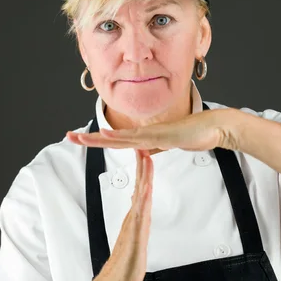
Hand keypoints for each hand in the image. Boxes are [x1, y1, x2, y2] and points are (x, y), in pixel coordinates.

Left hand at [66, 107, 241, 151]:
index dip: (97, 140)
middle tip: (67, 137)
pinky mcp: (159, 135)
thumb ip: (156, 148)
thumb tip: (145, 153)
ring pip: (118, 137)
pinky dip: (119, 136)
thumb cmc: (194, 134)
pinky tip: (105, 134)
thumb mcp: (169, 144)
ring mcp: (150, 134)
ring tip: (78, 138)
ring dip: (97, 138)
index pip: (115, 140)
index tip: (80, 139)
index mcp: (144, 138)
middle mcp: (143, 134)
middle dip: (88, 138)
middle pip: (110, 138)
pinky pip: (135, 138)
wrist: (213, 128)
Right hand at [100, 149, 152, 280]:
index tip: (145, 153)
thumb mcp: (135, 240)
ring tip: (146, 159)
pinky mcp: (134, 234)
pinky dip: (143, 198)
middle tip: (143, 145)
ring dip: (143, 176)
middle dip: (142, 166)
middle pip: (139, 186)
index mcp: (135, 217)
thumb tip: (137, 213)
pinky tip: (146, 187)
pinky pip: (140, 212)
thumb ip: (136, 225)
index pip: (140, 188)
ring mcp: (133, 224)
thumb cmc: (126, 264)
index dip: (143, 171)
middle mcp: (133, 217)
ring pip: (140, 195)